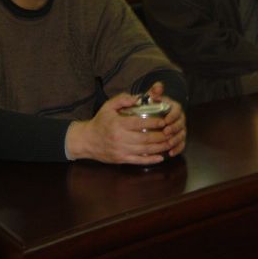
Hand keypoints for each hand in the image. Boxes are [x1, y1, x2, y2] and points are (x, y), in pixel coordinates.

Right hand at [65, 89, 184, 163]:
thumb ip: (123, 99)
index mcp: (118, 124)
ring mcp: (121, 151)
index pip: (139, 123)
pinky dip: (151, 160)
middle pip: (145, 139)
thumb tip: (138, 97)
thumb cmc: (100, 121)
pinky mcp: (121, 159)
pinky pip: (138, 161)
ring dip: (159, 148)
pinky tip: (161, 157)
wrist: (86, 140)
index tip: (164, 121)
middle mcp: (120, 139)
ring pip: (144, 151)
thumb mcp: (108, 106)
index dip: (154, 123)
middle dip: (161, 136)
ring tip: (170, 143)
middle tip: (171, 132)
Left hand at [146, 82, 186, 157]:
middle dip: (174, 129)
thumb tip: (158, 86)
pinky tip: (171, 153)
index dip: (173, 116)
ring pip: (182, 135)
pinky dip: (177, 149)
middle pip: (181, 124)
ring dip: (176, 140)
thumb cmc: (152, 106)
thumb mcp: (152, 97)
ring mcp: (180, 129)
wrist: (153, 114)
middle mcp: (179, 118)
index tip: (165, 120)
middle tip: (166, 133)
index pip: (177, 111)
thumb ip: (154, 92)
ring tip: (168, 144)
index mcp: (174, 108)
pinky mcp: (179, 138)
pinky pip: (181, 144)